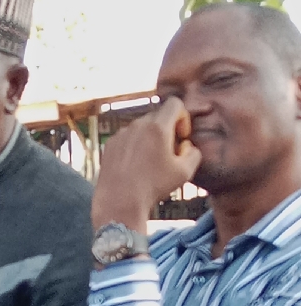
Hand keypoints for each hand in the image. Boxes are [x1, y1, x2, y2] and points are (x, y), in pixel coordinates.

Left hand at [92, 97, 201, 234]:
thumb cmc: (154, 187)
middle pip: (158, 116)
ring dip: (150, 139)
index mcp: (158, 127)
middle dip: (167, 131)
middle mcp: (138, 124)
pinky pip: (127, 138)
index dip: (183, 118)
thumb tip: (187, 146)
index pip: (175, 103)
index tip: (181, 138)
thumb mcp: (185, 172)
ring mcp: (121, 133)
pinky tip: (135, 168)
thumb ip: (194, 153)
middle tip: (168, 155)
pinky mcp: (110, 144)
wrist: (119, 202)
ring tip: (150, 165)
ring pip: (142, 128)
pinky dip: (134, 147)